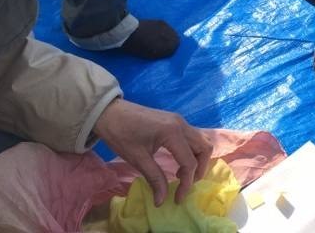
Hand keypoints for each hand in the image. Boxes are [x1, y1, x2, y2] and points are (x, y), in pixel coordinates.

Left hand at [93, 99, 212, 205]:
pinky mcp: (175, 121)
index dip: (186, 183)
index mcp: (173, 133)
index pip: (189, 162)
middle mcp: (181, 124)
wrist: (110, 113)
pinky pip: (193, 137)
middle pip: (204, 148)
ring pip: (202, 141)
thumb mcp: (137, 159)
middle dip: (200, 170)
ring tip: (184, 174)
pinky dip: (192, 151)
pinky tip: (179, 161)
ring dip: (198, 159)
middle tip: (186, 185)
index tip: (177, 199)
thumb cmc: (121, 135)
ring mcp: (180, 121)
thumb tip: (162, 201)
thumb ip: (154, 178)